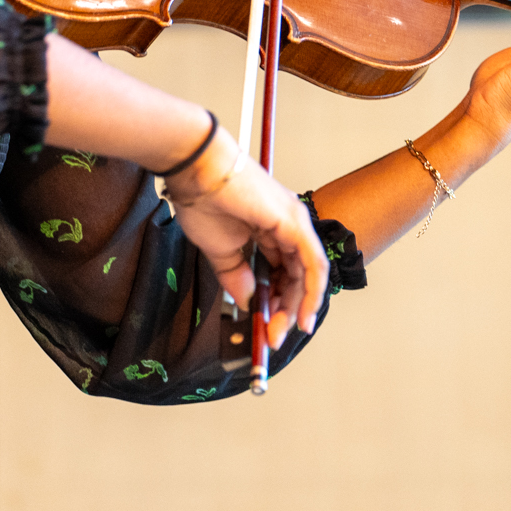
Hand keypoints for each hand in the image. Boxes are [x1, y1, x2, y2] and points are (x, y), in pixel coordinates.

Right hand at [164, 131, 327, 349]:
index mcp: (270, 229)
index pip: (283, 273)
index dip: (276, 304)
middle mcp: (287, 226)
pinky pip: (312, 265)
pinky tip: (302, 314)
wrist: (197, 172)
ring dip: (296, 308)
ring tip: (280, 331)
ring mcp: (294, 224)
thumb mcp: (221, 251)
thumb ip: (238, 277)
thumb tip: (248, 301)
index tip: (266, 329)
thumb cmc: (204, 200)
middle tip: (273, 337)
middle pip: (297, 277)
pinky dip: (311, 293)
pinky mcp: (295, 224)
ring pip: (307, 275)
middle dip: (285, 311)